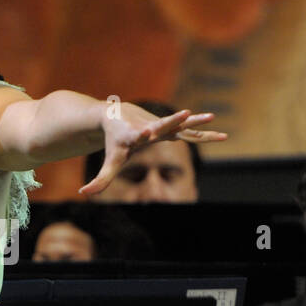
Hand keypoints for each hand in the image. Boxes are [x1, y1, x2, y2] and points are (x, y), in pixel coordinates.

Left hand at [80, 104, 225, 195]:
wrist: (116, 115)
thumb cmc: (113, 141)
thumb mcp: (109, 161)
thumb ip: (100, 180)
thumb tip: (83, 193)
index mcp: (134, 134)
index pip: (139, 134)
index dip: (143, 133)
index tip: (147, 131)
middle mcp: (149, 127)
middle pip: (162, 124)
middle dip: (173, 120)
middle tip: (185, 113)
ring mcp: (161, 125)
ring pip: (180, 125)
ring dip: (196, 122)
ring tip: (213, 118)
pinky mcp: (169, 127)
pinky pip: (188, 131)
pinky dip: (202, 133)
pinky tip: (221, 136)